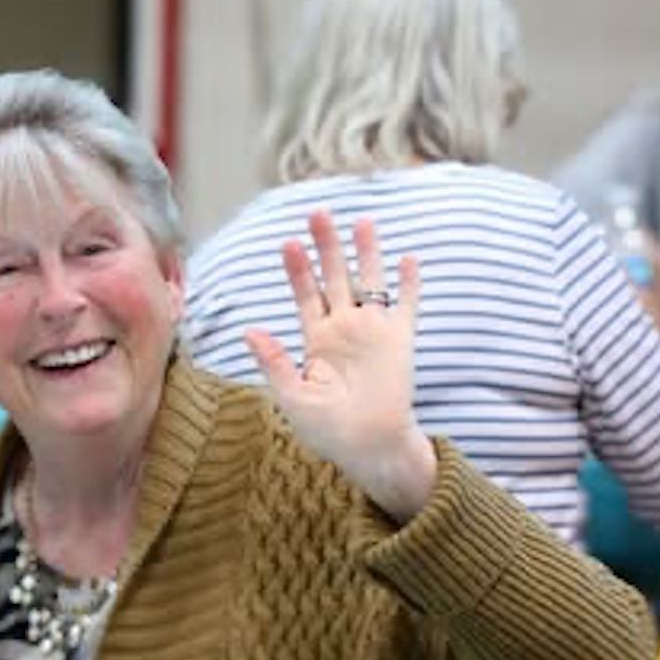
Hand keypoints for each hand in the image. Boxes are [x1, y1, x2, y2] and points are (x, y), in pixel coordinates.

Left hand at [247, 210, 436, 521]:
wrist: (369, 447)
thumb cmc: (328, 430)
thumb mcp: (292, 397)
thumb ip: (274, 363)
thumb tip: (250, 331)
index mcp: (317, 339)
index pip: (306, 294)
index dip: (298, 269)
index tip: (288, 243)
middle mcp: (345, 329)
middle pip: (336, 277)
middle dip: (327, 246)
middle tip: (318, 213)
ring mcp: (374, 332)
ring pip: (370, 282)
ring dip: (366, 253)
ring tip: (362, 221)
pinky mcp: (400, 341)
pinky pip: (406, 306)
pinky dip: (408, 284)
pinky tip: (407, 260)